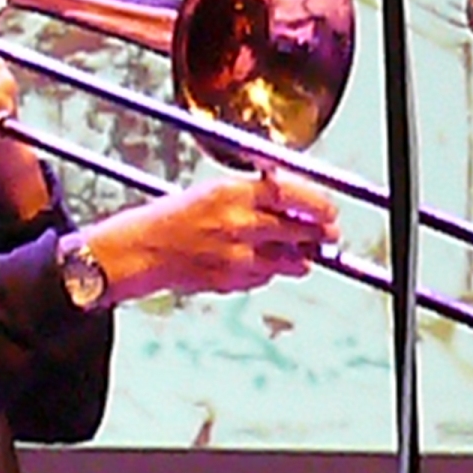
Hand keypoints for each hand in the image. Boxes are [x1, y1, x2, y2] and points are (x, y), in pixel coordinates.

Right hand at [82, 169, 341, 304]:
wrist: (142, 251)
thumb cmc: (175, 218)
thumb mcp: (214, 191)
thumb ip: (255, 195)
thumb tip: (296, 201)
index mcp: (233, 193)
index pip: (292, 194)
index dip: (319, 203)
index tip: (330, 209)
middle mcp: (238, 223)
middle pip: (300, 229)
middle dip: (320, 234)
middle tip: (329, 234)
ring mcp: (238, 255)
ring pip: (291, 260)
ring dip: (300, 257)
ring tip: (299, 253)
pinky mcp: (234, 280)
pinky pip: (266, 277)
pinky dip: (268, 271)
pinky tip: (255, 263)